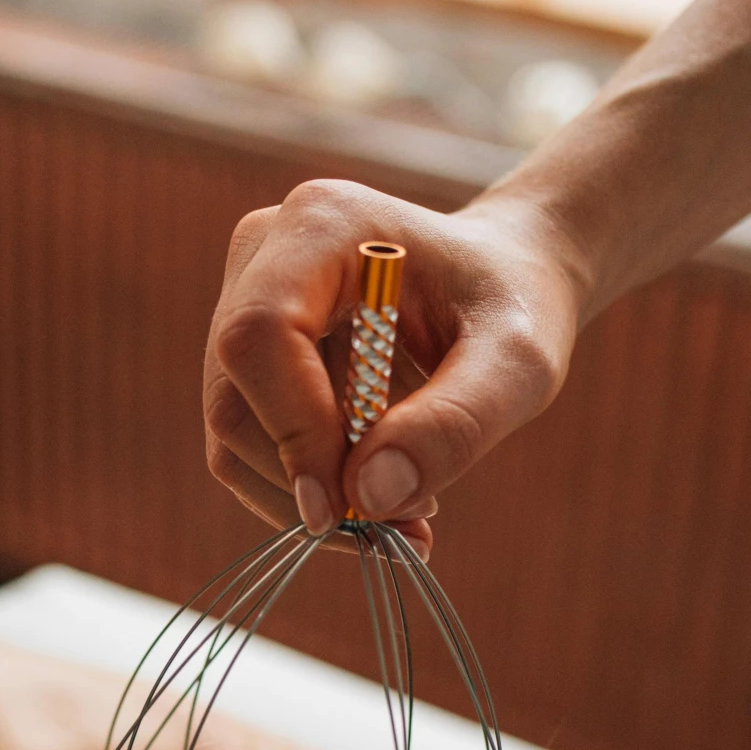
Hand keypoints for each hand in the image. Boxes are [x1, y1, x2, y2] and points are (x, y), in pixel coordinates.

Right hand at [204, 181, 588, 539]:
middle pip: (233, 394)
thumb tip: (367, 496)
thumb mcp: (519, 363)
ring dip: (305, 495)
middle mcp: (263, 253)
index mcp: (321, 224)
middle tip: (397, 525)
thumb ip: (456, 423)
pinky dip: (303, 487)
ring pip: (232, 430)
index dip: (292, 429)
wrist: (503, 284)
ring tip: (401, 514)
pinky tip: (375, 495)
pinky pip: (246, 442)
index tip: (351, 508)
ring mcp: (243, 301)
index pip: (260, 336)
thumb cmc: (516, 304)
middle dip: (304, 479)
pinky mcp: (246, 353)